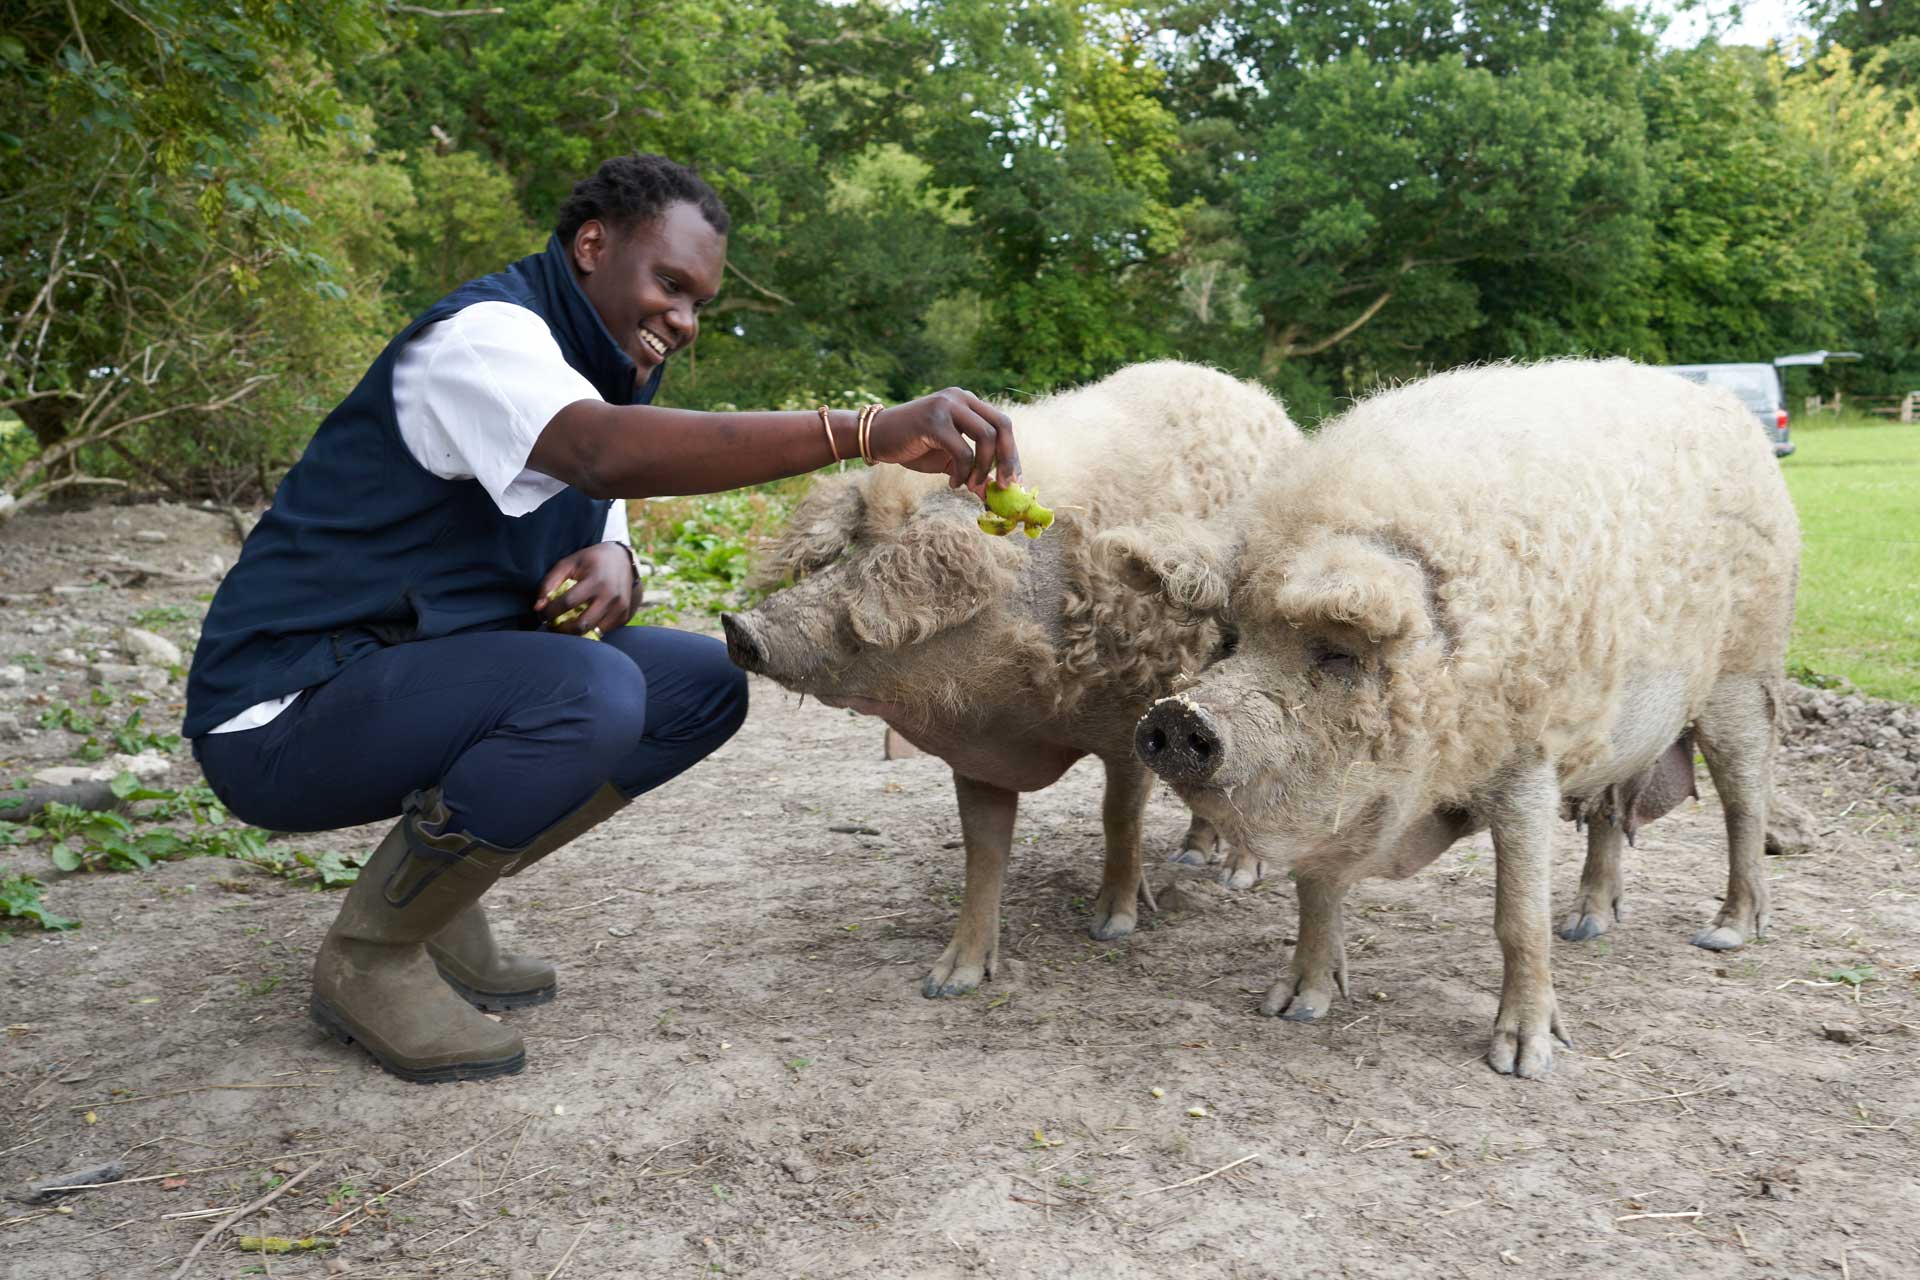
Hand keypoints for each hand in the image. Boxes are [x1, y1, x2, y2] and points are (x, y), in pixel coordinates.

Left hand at [534, 542, 638, 636]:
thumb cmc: (590, 561)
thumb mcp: (569, 563)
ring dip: (575, 633)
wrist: (623, 559)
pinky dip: (589, 630)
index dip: (551, 611)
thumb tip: (538, 608)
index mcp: (596, 580)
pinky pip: (603, 632)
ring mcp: (620, 608)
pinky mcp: (624, 616)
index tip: (543, 613)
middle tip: (552, 625)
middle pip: (582, 624)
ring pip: (593, 632)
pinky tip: (582, 620)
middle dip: (562, 629)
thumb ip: (550, 583)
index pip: (568, 602)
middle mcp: (611, 596)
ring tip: (565, 625)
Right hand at [865, 388, 1019, 496]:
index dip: (1011, 453)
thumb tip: (993, 494)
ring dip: (983, 468)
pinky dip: (962, 472)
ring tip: (970, 485)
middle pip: (1002, 426)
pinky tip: (953, 484)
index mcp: (967, 402)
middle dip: (1007, 459)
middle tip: (1005, 486)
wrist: (876, 437)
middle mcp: (960, 398)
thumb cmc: (912, 447)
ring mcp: (947, 406)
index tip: (1014, 480)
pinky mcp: (933, 421)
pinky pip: (962, 451)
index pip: (1002, 424)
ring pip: (986, 437)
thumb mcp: (948, 460)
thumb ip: (971, 470)